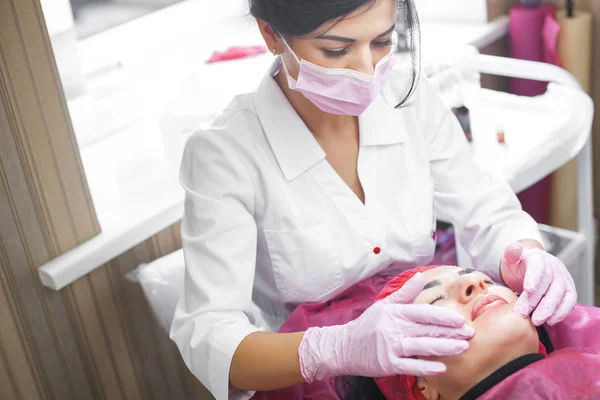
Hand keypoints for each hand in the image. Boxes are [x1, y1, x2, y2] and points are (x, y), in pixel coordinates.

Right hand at [298, 273, 473, 382]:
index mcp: (394, 312)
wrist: (343, 347)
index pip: (423, 313)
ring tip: (463, 347)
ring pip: (423, 346)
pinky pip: (411, 366)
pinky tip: (442, 367)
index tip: (460, 320)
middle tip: (470, 333)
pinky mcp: (387, 363)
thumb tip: (420, 277)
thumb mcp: (384, 306)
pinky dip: (426, 367)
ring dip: (445, 347)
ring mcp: (390, 346)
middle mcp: (393, 328)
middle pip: (427, 329)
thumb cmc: (367, 325)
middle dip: (451, 332)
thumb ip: (404, 294)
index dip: (443, 317)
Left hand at [501, 242, 576, 325]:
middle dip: (536, 301)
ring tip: (536, 320)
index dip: (534, 278)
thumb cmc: (519, 265)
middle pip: (549, 284)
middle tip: (522, 313)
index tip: (527, 291)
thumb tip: (514, 247)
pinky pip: (569, 302)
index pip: (538, 267)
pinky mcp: (569, 290)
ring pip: (561, 294)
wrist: (528, 268)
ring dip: (550, 310)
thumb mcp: (510, 258)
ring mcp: (563, 278)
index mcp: (538, 258)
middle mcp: (554, 267)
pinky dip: (562, 312)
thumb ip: (511, 254)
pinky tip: (550, 321)